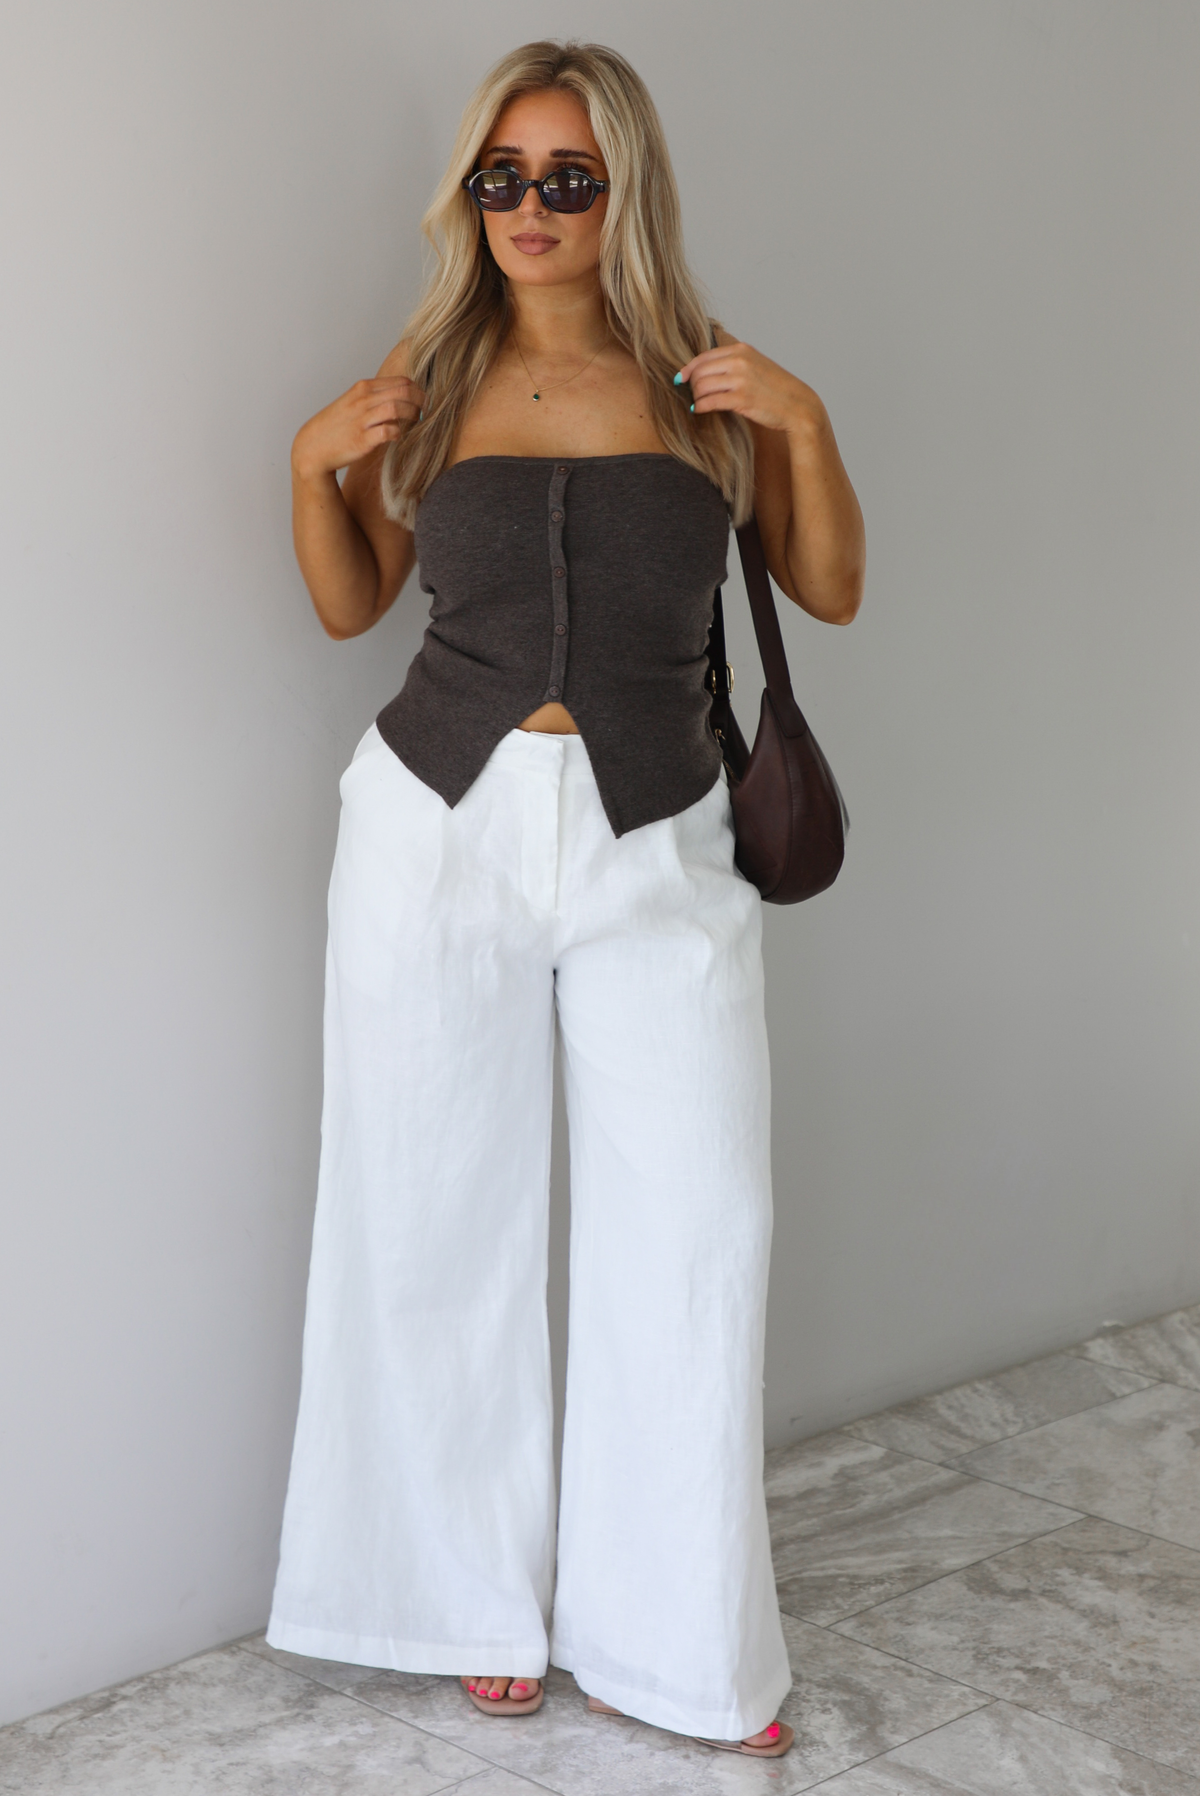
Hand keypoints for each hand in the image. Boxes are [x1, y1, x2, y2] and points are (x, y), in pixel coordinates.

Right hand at [291, 376, 423, 483]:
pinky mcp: (362, 439)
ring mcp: (362, 419)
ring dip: (413, 415)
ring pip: (397, 408)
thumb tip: (400, 397)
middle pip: (403, 391)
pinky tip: (399, 436)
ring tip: (416, 422)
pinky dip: (399, 433)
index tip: (424, 400)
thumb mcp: (352, 402)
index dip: (418, 390)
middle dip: (421, 401)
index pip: (401, 381)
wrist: (313, 446)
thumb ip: (374, 397)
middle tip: (426, 411)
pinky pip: (389, 431)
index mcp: (363, 388)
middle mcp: (363, 400)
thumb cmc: (336, 426)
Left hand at [675, 340, 823, 438]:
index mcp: (741, 350)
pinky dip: (700, 407)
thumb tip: (704, 371)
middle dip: (692, 386)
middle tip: (692, 396)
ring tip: (698, 404)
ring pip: (702, 386)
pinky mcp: (742, 399)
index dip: (688, 369)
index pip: (704, 356)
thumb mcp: (755, 365)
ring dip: (696, 397)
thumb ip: (733, 363)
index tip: (681, 379)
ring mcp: (741, 380)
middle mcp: (740, 361)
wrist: (798, 405)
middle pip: (700, 372)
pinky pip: (709, 402)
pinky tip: (699, 410)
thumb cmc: (775, 388)